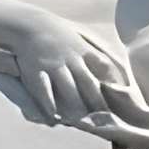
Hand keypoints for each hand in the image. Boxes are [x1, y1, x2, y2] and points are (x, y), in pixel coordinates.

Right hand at [8, 17, 147, 130]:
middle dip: (97, 103)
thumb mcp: (81, 36)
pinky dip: (49, 105)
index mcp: (83, 50)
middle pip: (88, 83)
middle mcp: (70, 58)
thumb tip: (119, 69)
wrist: (28, 25)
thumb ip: (98, 51)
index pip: (103, 68)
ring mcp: (53, 65)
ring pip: (68, 89)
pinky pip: (44, 90)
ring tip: (83, 123)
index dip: (112, 85)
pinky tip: (54, 117)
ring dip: (76, 107)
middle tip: (105, 120)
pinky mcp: (35, 71)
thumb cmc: (58, 33)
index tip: (120, 99)